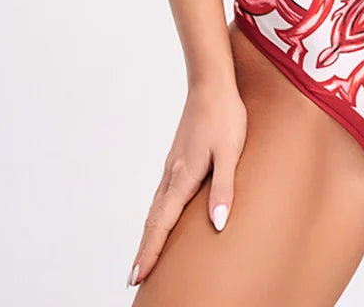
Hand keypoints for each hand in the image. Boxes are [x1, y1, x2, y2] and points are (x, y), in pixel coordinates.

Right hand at [126, 79, 247, 287]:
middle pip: (153, 220)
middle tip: (133, 278)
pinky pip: (162, 195)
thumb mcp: (230, 152)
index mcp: (183, 177)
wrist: (211, 85)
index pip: (163, 223)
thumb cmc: (224, 117)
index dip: (150, 251)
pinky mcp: (178, 159)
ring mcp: (173, 166)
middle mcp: (173, 175)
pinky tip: (161, 218)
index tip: (137, 276)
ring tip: (144, 256)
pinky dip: (156, 215)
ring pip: (156, 208)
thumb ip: (223, 187)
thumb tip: (218, 224)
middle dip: (144, 249)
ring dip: (149, 234)